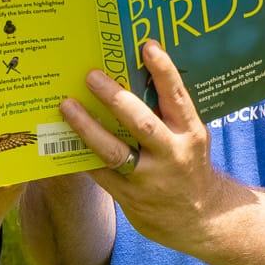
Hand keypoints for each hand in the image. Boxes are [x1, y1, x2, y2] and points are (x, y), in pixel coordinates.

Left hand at [58, 39, 235, 254]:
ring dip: (86, 127)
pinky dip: (82, 154)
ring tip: (66, 105)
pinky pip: (100, 173)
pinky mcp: (130, 198)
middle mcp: (172, 154)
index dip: (163, 70)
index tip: (146, 45)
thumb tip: (134, 75)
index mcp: (190, 133)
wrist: (200, 218)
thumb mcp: (189, 137)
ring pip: (113, 151)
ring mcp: (149, 179)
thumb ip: (168, 113)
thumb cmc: (188, 165)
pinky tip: (64, 138)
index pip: (177, 97)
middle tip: (90, 75)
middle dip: (114, 98)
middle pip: (141, 123)